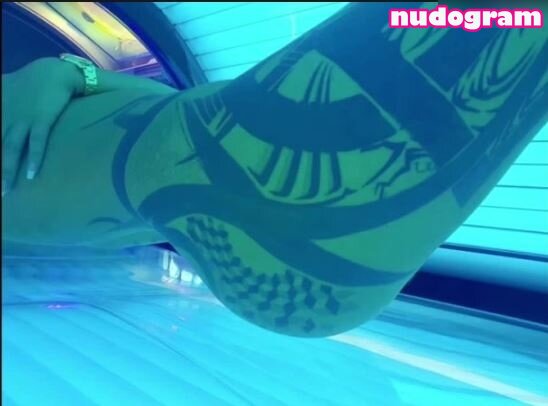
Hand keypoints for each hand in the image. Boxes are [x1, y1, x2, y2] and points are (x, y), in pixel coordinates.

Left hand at [2, 57, 79, 195]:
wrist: (54, 73)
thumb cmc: (30, 83)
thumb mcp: (3, 87)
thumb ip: (0, 96)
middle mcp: (6, 117)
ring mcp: (23, 119)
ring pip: (10, 149)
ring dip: (7, 170)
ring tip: (6, 190)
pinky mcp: (41, 119)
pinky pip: (37, 142)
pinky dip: (34, 158)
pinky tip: (31, 174)